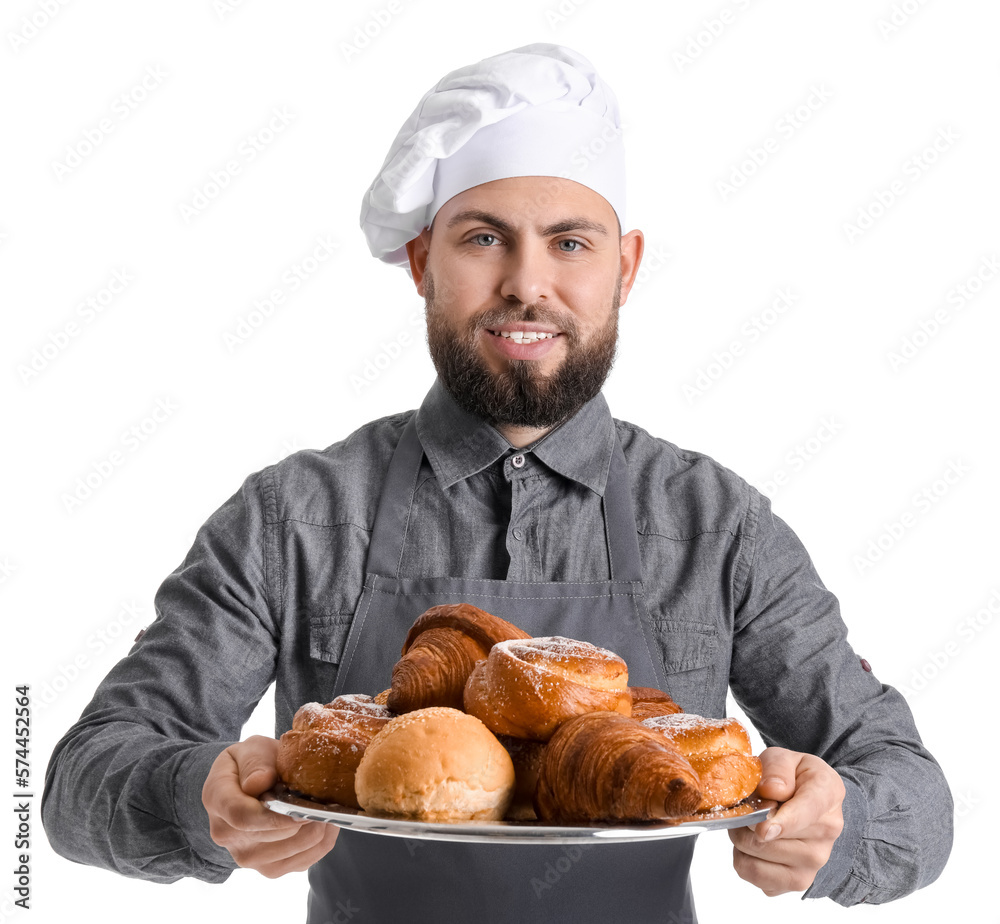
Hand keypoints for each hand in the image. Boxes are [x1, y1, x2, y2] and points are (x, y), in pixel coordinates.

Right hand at [202, 735, 339, 877]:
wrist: (247, 783)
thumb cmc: (252, 762)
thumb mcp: (251, 749)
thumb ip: (255, 762)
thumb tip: (258, 782)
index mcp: (217, 800)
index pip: (242, 817)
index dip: (276, 816)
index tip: (302, 807)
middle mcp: (227, 835)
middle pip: (273, 837)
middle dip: (304, 817)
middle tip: (324, 798)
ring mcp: (247, 856)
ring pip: (293, 851)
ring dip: (317, 829)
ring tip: (323, 806)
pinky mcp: (268, 868)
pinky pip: (304, 861)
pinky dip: (321, 842)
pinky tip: (322, 821)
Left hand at [728, 746, 844, 895]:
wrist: (808, 799)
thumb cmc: (793, 777)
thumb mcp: (784, 758)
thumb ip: (776, 768)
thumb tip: (771, 791)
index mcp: (827, 793)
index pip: (806, 812)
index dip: (782, 823)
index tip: (762, 829)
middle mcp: (827, 832)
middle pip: (771, 839)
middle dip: (745, 821)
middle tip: (746, 808)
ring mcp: (815, 862)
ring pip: (758, 859)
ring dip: (741, 840)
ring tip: (749, 824)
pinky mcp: (799, 882)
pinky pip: (757, 878)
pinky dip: (745, 861)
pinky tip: (755, 845)